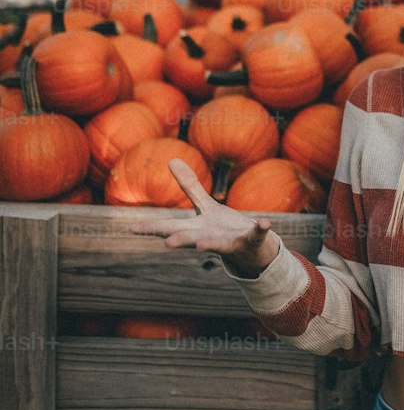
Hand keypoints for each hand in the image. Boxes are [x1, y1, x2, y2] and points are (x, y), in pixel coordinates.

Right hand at [132, 158, 280, 275]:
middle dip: (179, 240)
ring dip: (210, 244)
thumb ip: (189, 186)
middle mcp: (209, 237)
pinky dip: (261, 229)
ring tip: (203, 245)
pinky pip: (257, 234)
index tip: (131, 228)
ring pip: (219, 244)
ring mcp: (230, 241)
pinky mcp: (251, 240)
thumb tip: (172, 159)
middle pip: (191, 238)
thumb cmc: (223, 228)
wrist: (250, 250)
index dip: (151, 227)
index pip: (170, 227)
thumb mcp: (205, 206)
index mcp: (197, 228)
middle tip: (167, 243)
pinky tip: (266, 223)